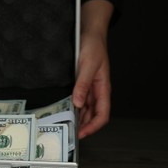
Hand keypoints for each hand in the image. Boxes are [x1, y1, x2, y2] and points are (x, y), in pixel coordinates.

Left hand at [73, 0, 112, 138]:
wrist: (90, 33)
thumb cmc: (94, 47)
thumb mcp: (88, 65)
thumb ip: (83, 84)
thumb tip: (78, 103)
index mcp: (103, 89)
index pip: (102, 115)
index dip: (93, 127)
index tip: (81, 134)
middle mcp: (97, 91)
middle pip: (93, 115)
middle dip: (83, 126)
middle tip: (68, 132)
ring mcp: (89, 88)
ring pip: (85, 109)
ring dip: (77, 117)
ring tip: (65, 123)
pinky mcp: (82, 83)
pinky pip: (79, 99)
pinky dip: (73, 106)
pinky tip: (64, 109)